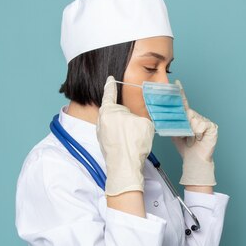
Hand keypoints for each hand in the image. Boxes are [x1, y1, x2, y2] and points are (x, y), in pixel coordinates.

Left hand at [97, 75, 154, 195]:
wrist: (125, 167)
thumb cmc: (134, 143)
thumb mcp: (144, 121)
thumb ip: (141, 112)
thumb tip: (138, 113)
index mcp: (108, 110)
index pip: (110, 92)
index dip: (112, 84)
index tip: (110, 78)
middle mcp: (100, 119)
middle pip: (112, 108)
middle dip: (122, 109)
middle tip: (133, 113)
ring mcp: (100, 132)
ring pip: (112, 121)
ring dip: (121, 122)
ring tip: (133, 129)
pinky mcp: (103, 142)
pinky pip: (112, 132)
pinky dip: (120, 132)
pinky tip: (129, 138)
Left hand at [171, 79, 217, 185]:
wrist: (194, 159)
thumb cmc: (185, 146)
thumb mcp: (175, 133)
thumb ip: (171, 123)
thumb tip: (162, 116)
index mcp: (188, 117)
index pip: (183, 104)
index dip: (181, 94)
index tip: (177, 83)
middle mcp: (197, 117)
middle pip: (188, 113)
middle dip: (184, 123)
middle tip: (185, 135)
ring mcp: (205, 121)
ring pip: (194, 120)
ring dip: (190, 131)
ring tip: (192, 140)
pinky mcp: (211, 126)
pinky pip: (201, 126)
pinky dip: (197, 134)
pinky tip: (199, 139)